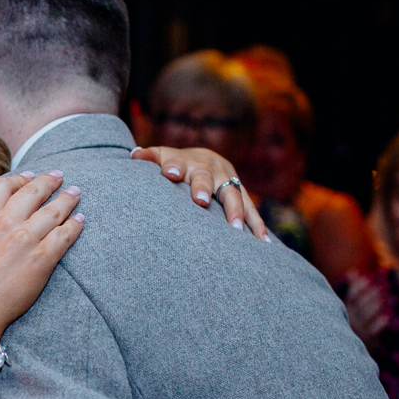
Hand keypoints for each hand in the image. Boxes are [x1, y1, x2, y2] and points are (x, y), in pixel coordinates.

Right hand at [0, 172, 83, 347]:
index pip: (3, 187)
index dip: (18, 179)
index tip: (28, 176)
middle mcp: (5, 224)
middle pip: (33, 193)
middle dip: (48, 181)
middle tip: (58, 176)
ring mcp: (26, 241)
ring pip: (53, 211)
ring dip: (67, 199)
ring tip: (75, 192)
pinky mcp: (42, 260)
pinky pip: (64, 237)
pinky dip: (74, 225)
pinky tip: (80, 219)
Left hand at [130, 147, 270, 239]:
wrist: (205, 158)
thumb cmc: (177, 164)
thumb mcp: (162, 157)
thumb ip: (150, 158)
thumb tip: (134, 155)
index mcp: (186, 161)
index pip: (178, 163)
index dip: (174, 168)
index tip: (170, 173)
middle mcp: (208, 168)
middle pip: (207, 178)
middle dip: (204, 188)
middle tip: (200, 201)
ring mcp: (227, 179)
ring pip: (233, 193)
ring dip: (236, 211)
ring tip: (236, 230)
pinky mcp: (240, 191)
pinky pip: (250, 208)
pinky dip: (257, 224)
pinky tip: (264, 242)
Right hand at [343, 274, 389, 352]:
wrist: (346, 349)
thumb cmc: (350, 322)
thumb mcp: (349, 306)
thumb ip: (352, 289)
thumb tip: (353, 271)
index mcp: (343, 311)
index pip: (350, 297)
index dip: (357, 287)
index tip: (366, 278)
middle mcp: (349, 320)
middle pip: (359, 305)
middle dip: (369, 295)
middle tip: (379, 288)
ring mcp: (357, 331)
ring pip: (366, 317)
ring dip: (374, 306)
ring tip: (382, 299)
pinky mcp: (366, 341)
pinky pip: (372, 331)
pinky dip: (379, 324)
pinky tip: (386, 317)